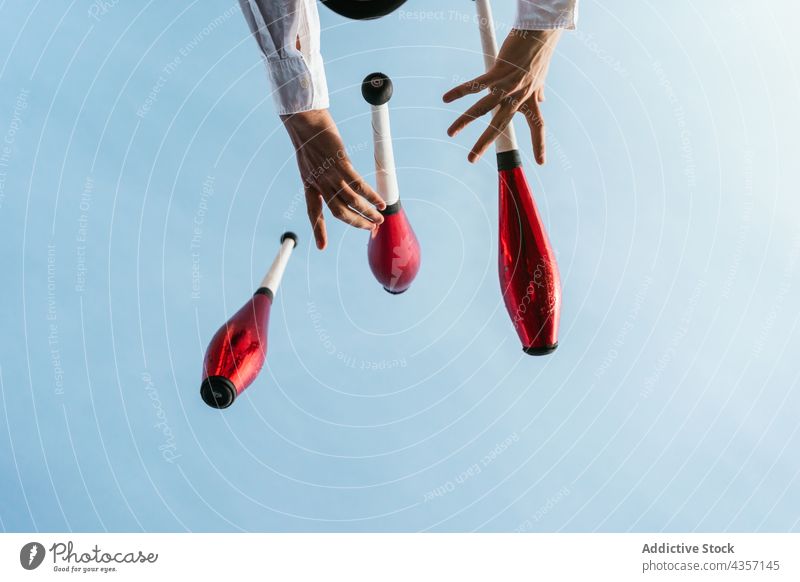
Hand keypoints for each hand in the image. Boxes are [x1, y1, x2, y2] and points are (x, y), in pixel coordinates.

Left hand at [281, 109, 384, 249]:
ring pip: (352, 203)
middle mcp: (320, 183)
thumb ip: (319, 173)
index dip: (318, 231)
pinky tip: (380, 202)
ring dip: (368, 213)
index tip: (322, 247)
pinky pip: (359, 186)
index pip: (313, 213)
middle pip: (339, 213)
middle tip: (370, 230)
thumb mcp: (310, 160)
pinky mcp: (341, 164)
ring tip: (380, 219)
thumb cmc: (309, 136)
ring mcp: (331, 175)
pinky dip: (371, 197)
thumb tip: (331, 178)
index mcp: (309, 184)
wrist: (304, 120)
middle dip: (356, 224)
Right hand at [443, 29, 561, 163]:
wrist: (540, 33)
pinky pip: (475, 85)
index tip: (540, 163)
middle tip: (470, 159)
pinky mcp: (498, 71)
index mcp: (530, 100)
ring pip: (483, 108)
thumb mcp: (541, 77)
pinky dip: (460, 91)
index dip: (540, 145)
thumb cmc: (538, 54)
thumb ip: (538, 92)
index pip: (539, 127)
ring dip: (464, 121)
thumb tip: (542, 99)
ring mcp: (507, 84)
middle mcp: (519, 96)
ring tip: (451, 132)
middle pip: (500, 125)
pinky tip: (446, 98)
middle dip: (484, 143)